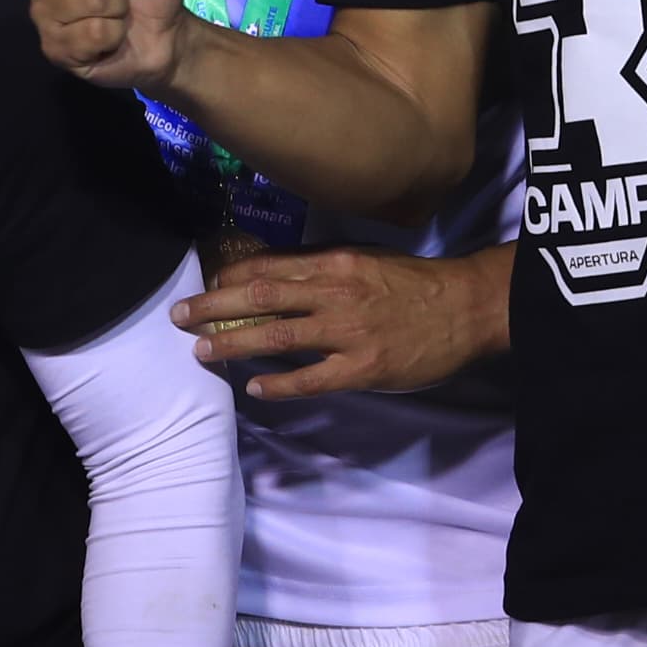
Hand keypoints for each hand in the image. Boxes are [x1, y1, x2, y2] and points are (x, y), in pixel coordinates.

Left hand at [177, 244, 502, 399]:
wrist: (466, 307)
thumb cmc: (412, 281)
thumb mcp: (362, 258)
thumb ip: (319, 266)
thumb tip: (272, 272)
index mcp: (332, 262)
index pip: (267, 266)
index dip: (229, 277)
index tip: (204, 284)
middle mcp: (334, 293)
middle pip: (260, 296)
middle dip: (214, 306)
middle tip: (180, 315)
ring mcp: (349, 332)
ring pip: (278, 335)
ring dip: (235, 343)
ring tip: (203, 350)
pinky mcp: (365, 368)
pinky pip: (313, 378)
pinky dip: (281, 383)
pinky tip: (256, 387)